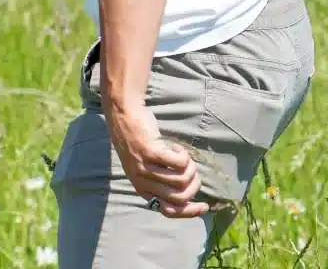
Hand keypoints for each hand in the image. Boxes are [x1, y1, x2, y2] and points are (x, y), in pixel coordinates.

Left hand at [106, 102, 208, 217]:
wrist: (122, 115)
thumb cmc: (138, 142)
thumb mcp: (144, 167)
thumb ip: (159, 182)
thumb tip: (187, 199)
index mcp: (142, 189)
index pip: (169, 210)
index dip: (190, 211)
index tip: (205, 206)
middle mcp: (141, 181)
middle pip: (180, 196)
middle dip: (194, 185)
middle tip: (193, 169)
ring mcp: (145, 167)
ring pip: (182, 179)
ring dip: (190, 167)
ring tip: (182, 155)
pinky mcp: (150, 152)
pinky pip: (180, 163)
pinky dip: (184, 155)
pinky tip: (176, 148)